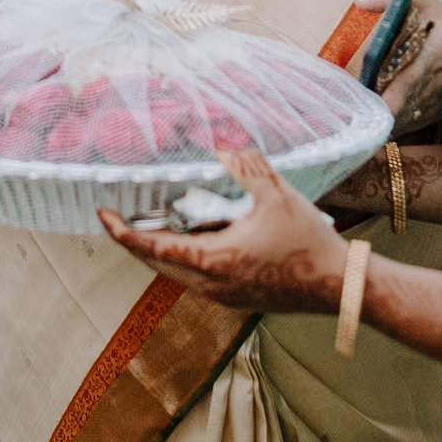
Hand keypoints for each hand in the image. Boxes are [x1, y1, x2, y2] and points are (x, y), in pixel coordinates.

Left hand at [99, 150, 350, 313]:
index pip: (153, 248)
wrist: (338, 286)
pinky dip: (184, 256)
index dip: (123, 232)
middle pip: (157, 263)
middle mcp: (211, 284)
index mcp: (213, 260)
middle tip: (122, 215)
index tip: (103, 215)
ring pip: (175, 273)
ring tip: (155, 221)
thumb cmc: (308, 243)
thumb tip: (222, 143)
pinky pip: (196, 278)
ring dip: (161, 249)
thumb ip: (246, 166)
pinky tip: (195, 236)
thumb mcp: (276, 195)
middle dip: (136, 239)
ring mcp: (222, 295)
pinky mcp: (235, 298)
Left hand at [355, 0, 441, 131]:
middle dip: (363, 111)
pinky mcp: (422, 121)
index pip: (402, 88)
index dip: (378, 98)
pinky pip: (395, 129)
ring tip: (350, 108)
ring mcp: (425, 112)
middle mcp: (427, 93)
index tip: (354, 95)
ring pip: (389, 126)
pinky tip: (364, 111)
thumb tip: (360, 2)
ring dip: (369, 119)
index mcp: (429, 62)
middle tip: (341, 103)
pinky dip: (378, 124)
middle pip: (388, 113)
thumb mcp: (431, 5)